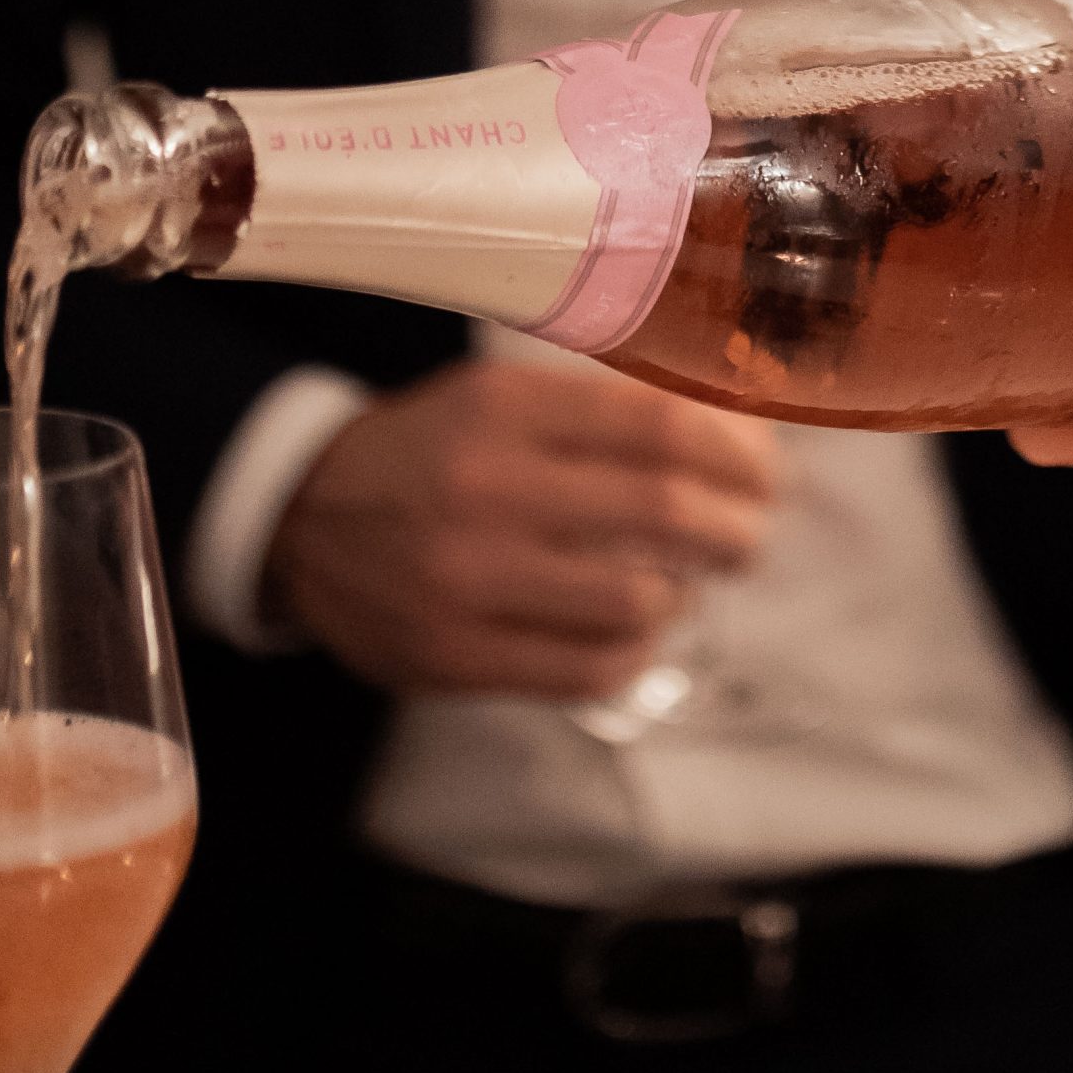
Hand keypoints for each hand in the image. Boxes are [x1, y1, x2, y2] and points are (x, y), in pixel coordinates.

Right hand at [267, 360, 782, 697]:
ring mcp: (465, 583)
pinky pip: (588, 670)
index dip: (739, 456)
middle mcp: (483, 491)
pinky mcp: (454, 658)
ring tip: (684, 583)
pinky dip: (635, 652)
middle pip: (664, 511)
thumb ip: (606, 415)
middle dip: (735, 529)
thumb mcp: (501, 401)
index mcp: (502, 411)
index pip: (660, 430)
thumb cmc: (432, 455)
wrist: (302, 522)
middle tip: (751, 535)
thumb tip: (741, 444)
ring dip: (686, 595)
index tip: (769, 474)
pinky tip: (636, 630)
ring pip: (636, 601)